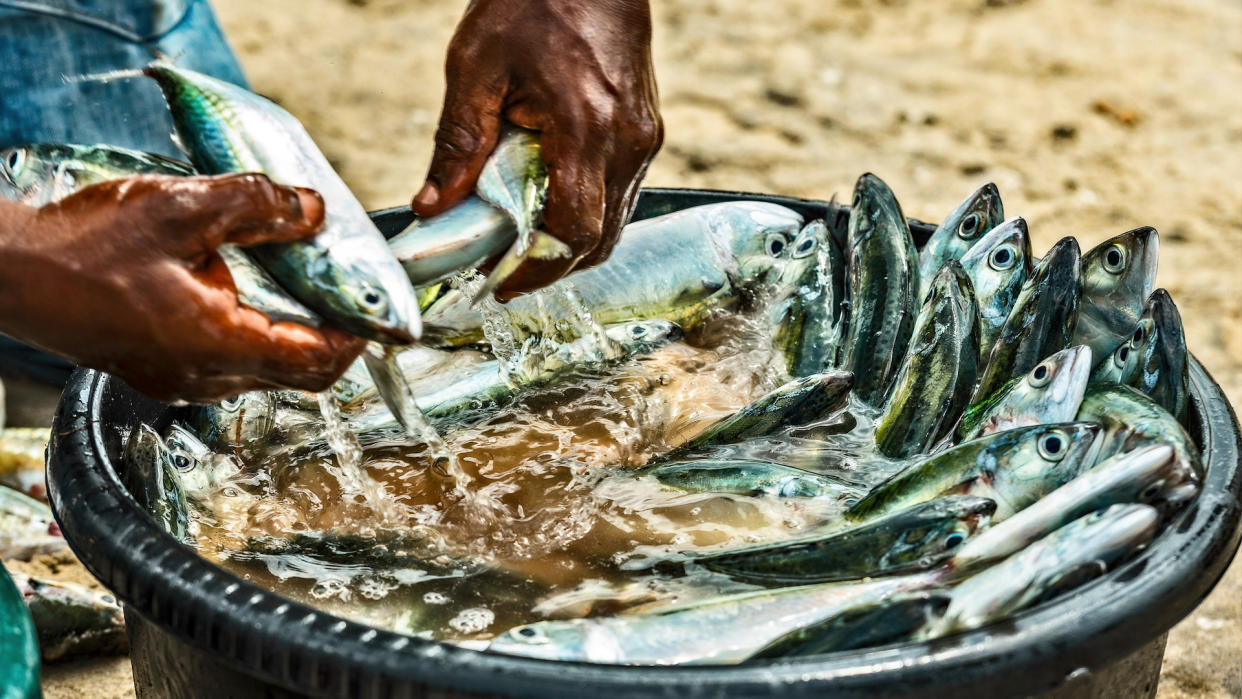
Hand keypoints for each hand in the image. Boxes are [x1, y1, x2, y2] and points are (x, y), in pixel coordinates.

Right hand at [0, 175, 365, 402]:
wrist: (10, 274)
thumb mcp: (180, 210)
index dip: (358, 337)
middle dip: (334, 337)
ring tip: (312, 285)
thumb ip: (256, 206)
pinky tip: (255, 292)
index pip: (316, 361)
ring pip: (266, 371)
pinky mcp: (164, 370)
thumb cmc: (82, 246)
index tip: (382, 312)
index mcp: (217, 345)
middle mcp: (205, 376)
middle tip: (353, 295)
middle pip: (299, 373)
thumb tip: (313, 210)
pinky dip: (260, 334)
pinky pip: (232, 364)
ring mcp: (182, 379)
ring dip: (296, 334)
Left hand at [411, 0, 662, 297]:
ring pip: (613, 222)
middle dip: (551, 266)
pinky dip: (584, 213)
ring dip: (569, 242)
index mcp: (587, 127)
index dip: (538, 269)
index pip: (573, 229)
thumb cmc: (532, 3)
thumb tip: (432, 206)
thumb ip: (456, 143)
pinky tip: (548, 203)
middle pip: (598, 239)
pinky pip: (619, 195)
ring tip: (521, 243)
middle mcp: (628, 141)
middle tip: (504, 273)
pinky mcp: (646, 132)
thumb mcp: (476, 67)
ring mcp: (645, 139)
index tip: (501, 283)